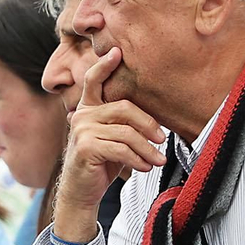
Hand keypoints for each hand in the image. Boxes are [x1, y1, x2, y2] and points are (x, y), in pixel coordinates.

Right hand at [51, 46, 165, 243]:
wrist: (81, 191)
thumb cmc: (101, 164)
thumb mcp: (113, 139)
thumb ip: (123, 124)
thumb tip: (157, 122)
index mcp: (88, 108)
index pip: (93, 81)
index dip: (104, 65)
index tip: (117, 52)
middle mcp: (82, 115)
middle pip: (124, 108)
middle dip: (148, 124)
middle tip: (162, 139)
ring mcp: (82, 131)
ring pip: (127, 133)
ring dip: (148, 150)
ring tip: (158, 160)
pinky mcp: (86, 148)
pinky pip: (121, 149)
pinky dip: (138, 159)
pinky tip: (145, 167)